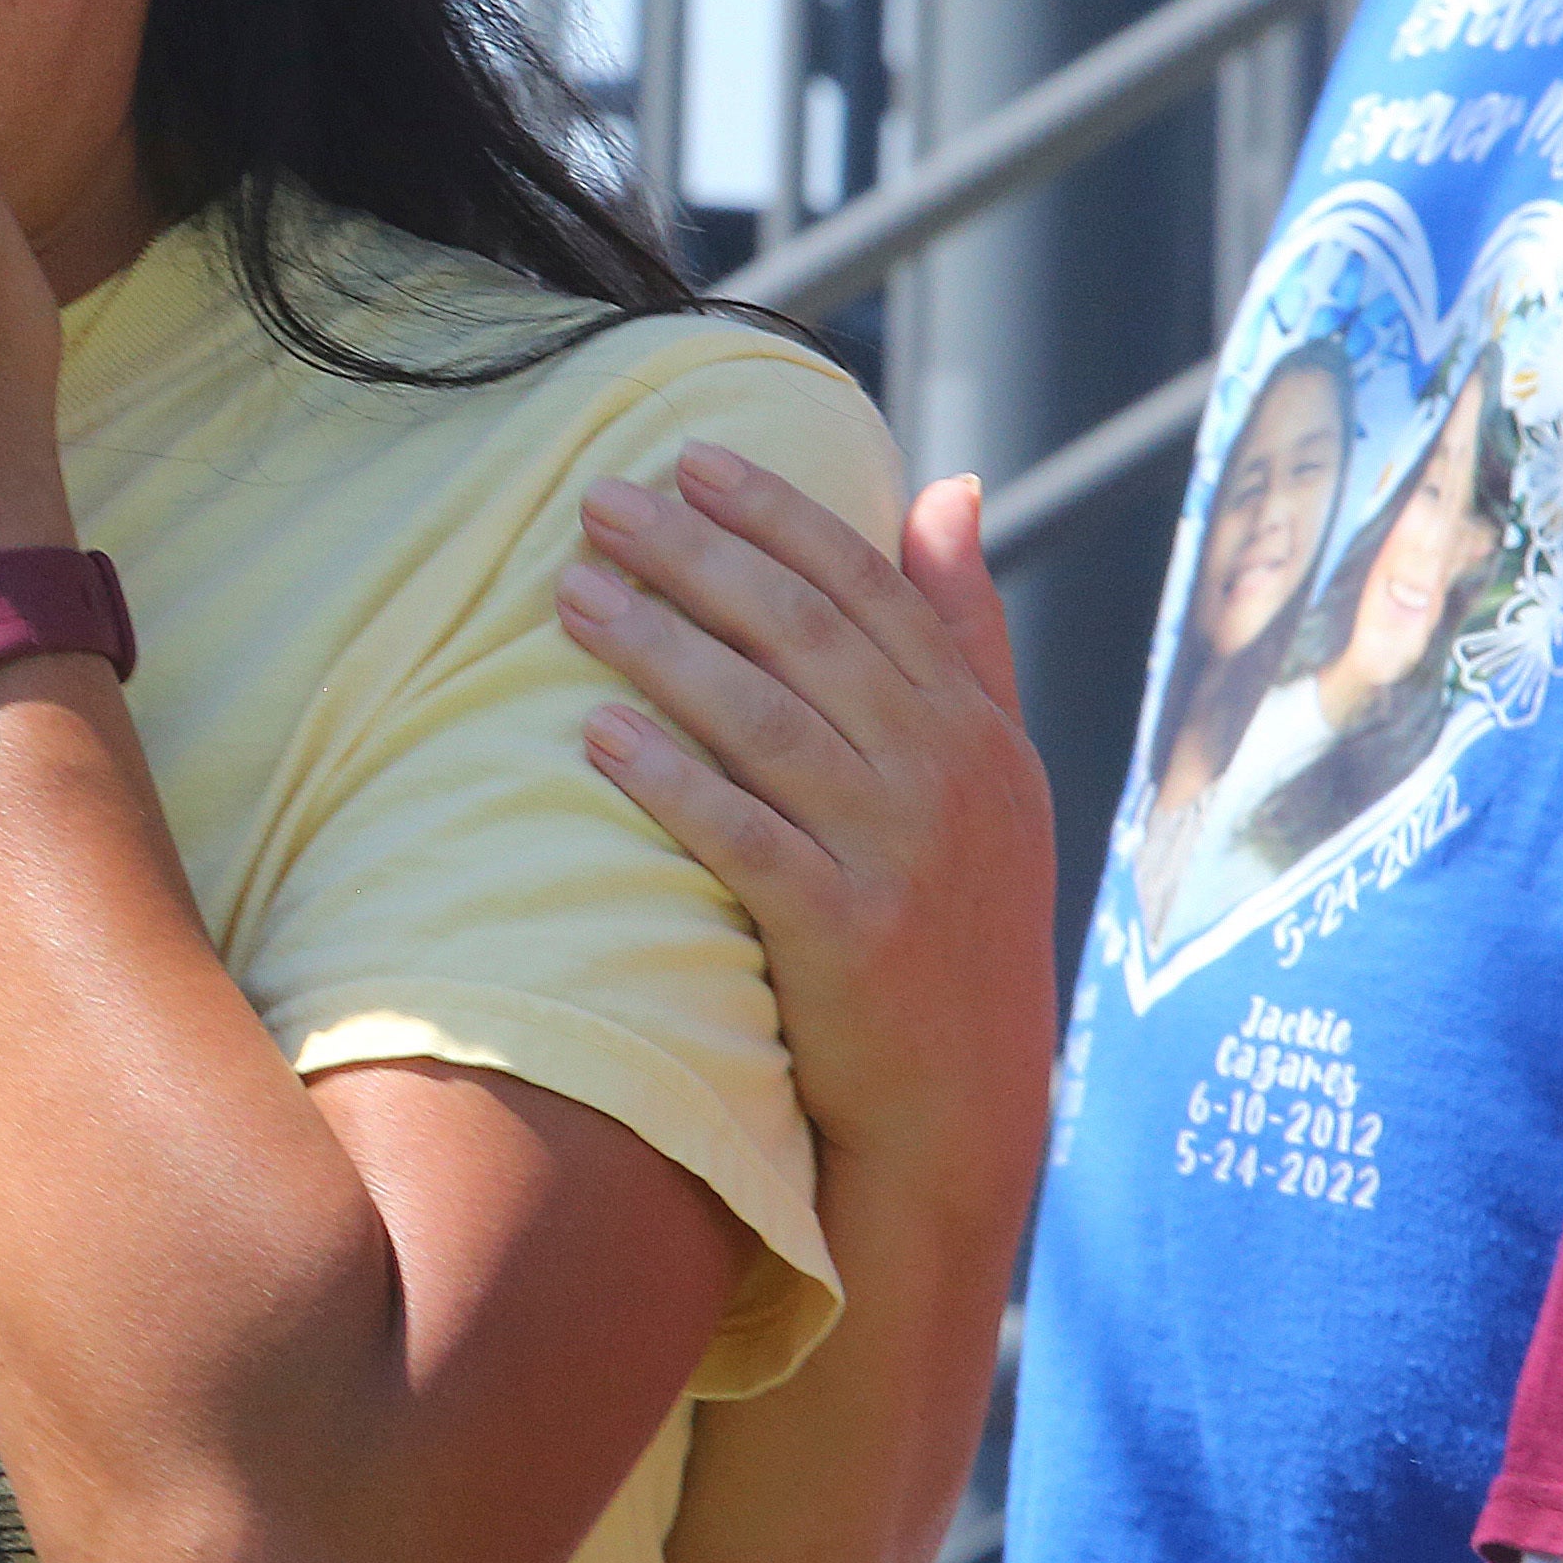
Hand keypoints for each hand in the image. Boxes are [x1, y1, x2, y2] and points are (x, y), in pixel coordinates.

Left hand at [556, 450, 1055, 1200]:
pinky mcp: (848, 941)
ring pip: (768, 721)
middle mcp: (946, 778)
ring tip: (571, 593)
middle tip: (597, 501)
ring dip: (663, 648)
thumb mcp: (991, 776)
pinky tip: (598, 733)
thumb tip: (952, 486)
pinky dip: (675, 779)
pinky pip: (746, 839)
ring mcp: (901, 858)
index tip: (689, 457)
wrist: (962, 1106)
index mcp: (973, 729)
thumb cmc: (953, 923)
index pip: (868, 589)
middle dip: (698, 557)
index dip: (778, 515)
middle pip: (806, 636)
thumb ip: (964, 634)